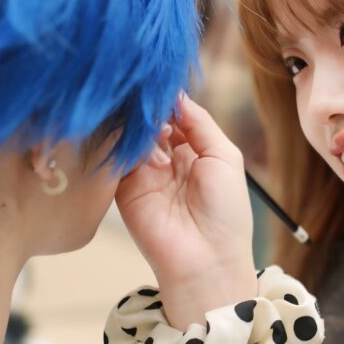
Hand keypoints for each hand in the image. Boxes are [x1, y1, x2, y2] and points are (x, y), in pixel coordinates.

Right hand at [115, 95, 256, 328]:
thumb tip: (176, 95)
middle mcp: (167, 159)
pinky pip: (118, 157)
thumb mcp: (224, 157)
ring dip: (140, 125)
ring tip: (150, 121)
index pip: (175, 116)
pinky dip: (125, 142)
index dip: (170, 101)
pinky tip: (137, 136)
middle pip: (152, 122)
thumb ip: (201, 123)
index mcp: (195, 151)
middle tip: (151, 98)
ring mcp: (144, 173)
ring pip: (134, 135)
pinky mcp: (124, 188)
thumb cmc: (225, 211)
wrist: (206, 260)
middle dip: (152, 109)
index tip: (163, 83)